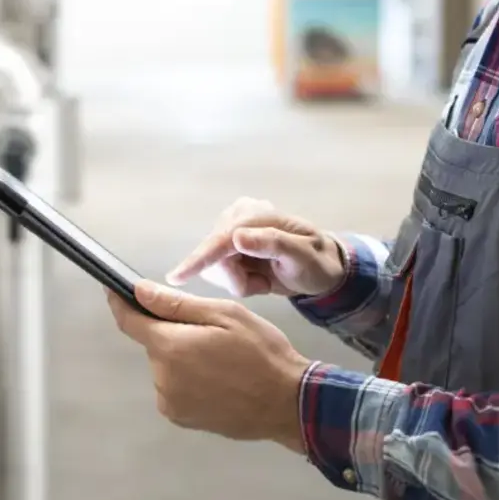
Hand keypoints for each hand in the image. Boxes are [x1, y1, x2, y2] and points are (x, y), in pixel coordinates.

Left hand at [108, 282, 311, 450]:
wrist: (287, 404)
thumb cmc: (262, 353)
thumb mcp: (224, 315)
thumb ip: (176, 304)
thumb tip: (139, 291)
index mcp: (170, 347)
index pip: (129, 321)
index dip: (120, 302)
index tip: (114, 290)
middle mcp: (162, 378)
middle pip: (154, 344)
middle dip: (173, 332)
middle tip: (212, 332)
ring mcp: (170, 402)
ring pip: (166, 365)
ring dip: (183, 357)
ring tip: (221, 360)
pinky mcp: (182, 418)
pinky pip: (175, 388)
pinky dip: (189, 379)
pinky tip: (218, 379)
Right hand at [166, 197, 346, 297]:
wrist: (321, 270)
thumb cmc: (316, 262)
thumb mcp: (303, 256)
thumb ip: (272, 244)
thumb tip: (237, 237)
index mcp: (255, 214)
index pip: (222, 239)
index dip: (200, 259)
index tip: (177, 278)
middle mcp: (237, 216)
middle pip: (213, 256)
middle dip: (235, 278)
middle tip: (263, 285)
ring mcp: (230, 231)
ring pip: (214, 267)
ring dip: (237, 281)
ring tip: (264, 280)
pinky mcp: (227, 247)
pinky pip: (218, 272)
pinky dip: (237, 281)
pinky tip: (257, 277)